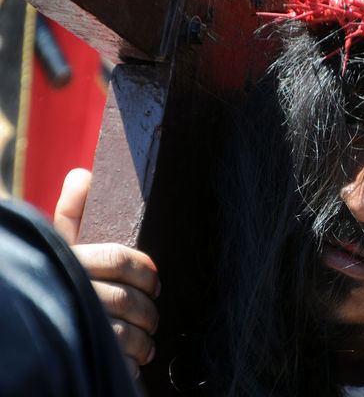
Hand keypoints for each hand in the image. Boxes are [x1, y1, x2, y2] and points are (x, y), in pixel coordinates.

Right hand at [54, 169, 160, 376]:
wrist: (37, 329)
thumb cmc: (62, 278)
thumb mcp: (63, 246)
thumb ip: (74, 213)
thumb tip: (83, 175)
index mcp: (69, 263)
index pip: (115, 257)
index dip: (142, 268)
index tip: (153, 279)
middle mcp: (71, 295)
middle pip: (125, 298)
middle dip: (147, 305)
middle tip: (153, 305)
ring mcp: (78, 329)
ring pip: (126, 332)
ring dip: (144, 332)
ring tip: (146, 331)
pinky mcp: (88, 357)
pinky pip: (123, 359)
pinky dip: (137, 357)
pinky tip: (138, 354)